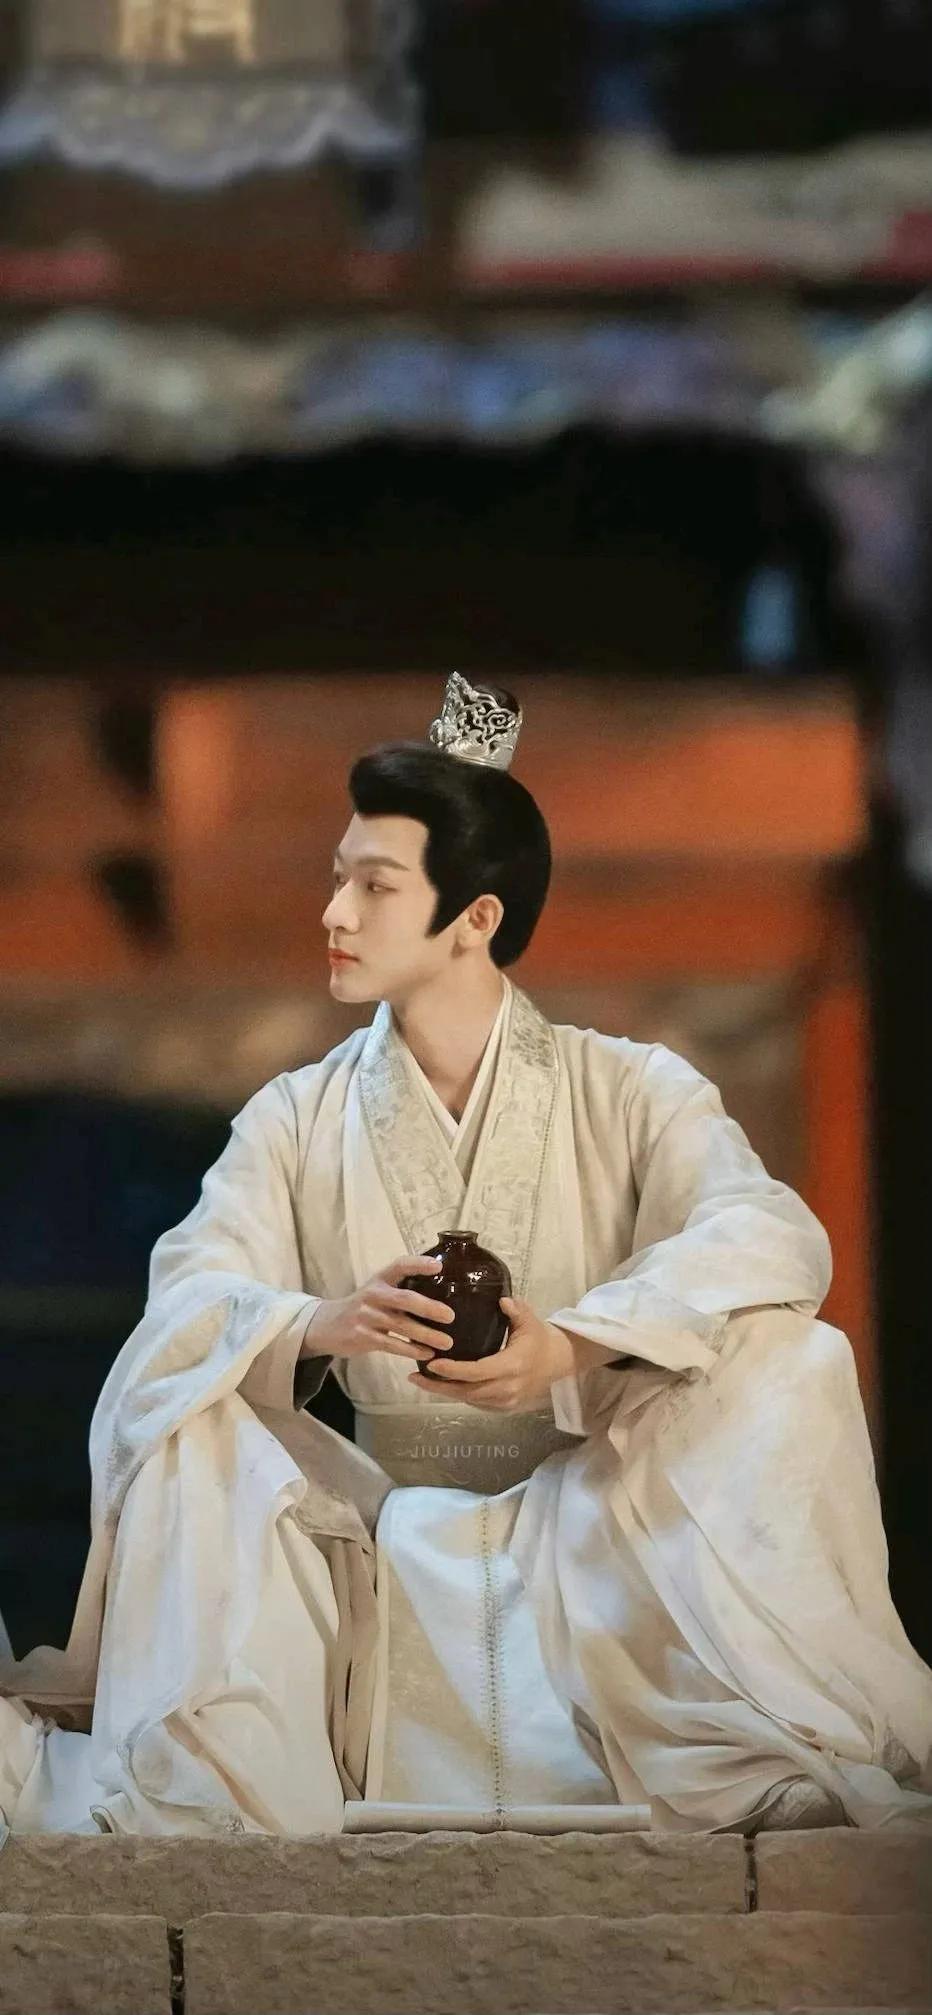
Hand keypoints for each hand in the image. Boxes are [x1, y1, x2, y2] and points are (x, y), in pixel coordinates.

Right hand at [301, 1256, 454, 1365]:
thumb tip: (441, 1294)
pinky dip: (411, 1350)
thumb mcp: (377, 1292)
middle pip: (404, 1299)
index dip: (418, 1264)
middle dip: (429, 1307)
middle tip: (450, 1316)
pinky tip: (426, 1354)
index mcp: (380, 1279)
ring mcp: (367, 1316)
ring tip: (446, 1342)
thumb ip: (401, 1290)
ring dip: (426, 1335)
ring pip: (401, 1325)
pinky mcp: (363, 1337)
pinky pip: (392, 1344)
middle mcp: (373, 1294)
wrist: (326, 1326)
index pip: (400, 1265)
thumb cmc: (363, 1307)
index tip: (438, 1266)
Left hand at [407, 1294, 577, 1410]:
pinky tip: (442, 1385)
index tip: (431, 1364)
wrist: (558, 1362)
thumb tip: (500, 1299)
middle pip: (466, 1392)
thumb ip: (515, 1310)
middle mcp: (507, 1388)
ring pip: (469, 1400)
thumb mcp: (529, 1319)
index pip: (476, 1372)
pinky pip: (476, 1403)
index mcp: (511, 1365)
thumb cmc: (540, 1337)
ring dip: (445, 1392)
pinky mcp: (504, 1407)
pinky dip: (459, 1395)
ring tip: (422, 1381)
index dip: (452, 1370)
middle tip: (414, 1377)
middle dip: (438, 1386)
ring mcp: (506, 1401)